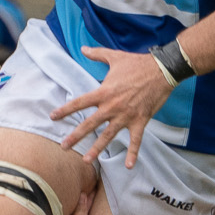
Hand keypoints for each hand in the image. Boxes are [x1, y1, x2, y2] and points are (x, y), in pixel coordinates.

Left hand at [51, 47, 174, 166]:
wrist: (162, 70)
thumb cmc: (137, 63)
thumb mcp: (115, 56)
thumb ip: (97, 53)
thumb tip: (83, 48)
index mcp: (104, 92)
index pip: (80, 102)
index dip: (65, 110)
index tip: (53, 117)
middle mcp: (112, 106)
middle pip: (90, 124)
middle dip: (75, 136)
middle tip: (63, 146)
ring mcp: (126, 115)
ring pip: (108, 135)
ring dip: (96, 148)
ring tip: (86, 160)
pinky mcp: (140, 121)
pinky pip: (136, 140)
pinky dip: (133, 153)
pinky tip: (128, 166)